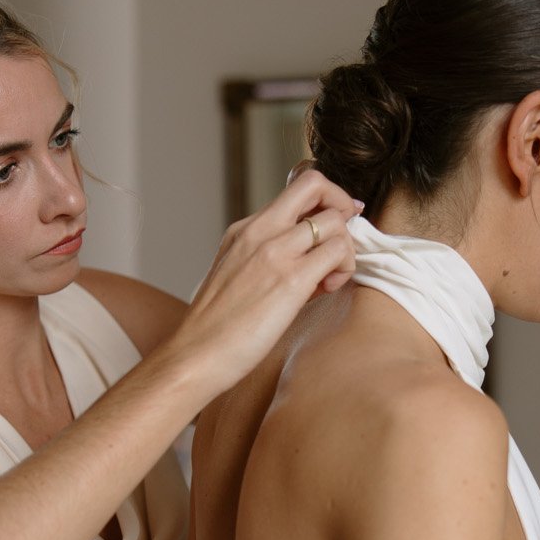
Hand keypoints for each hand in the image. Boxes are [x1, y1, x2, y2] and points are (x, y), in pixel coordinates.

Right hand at [174, 168, 360, 399]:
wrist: (194, 356)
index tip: (332, 229)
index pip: (295, 191)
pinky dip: (344, 268)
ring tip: (330, 279)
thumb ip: (275, 262)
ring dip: (345, 248)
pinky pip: (338, 251)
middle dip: (341, 204)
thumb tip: (321, 264)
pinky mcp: (291, 279)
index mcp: (244, 230)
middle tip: (341, 241)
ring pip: (335, 220)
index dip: (323, 203)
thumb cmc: (217, 329)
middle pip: (314, 183)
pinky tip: (327, 289)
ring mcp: (274, 252)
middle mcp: (259, 231)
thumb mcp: (238, 279)